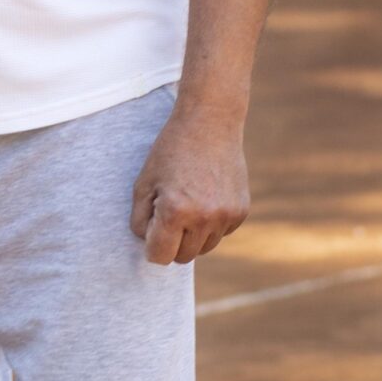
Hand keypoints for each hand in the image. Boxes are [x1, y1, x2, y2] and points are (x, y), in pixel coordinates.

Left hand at [131, 106, 248, 265]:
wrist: (209, 123)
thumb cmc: (169, 152)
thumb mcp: (142, 184)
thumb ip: (140, 220)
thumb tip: (149, 245)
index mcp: (175, 211)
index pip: (160, 257)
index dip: (151, 246)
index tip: (152, 230)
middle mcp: (204, 218)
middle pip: (182, 257)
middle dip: (171, 242)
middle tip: (168, 212)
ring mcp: (226, 216)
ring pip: (203, 248)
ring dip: (192, 236)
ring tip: (187, 203)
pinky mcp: (241, 212)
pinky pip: (220, 234)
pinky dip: (210, 224)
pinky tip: (205, 197)